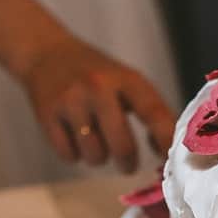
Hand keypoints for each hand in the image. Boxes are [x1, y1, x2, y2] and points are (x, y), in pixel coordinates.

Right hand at [21, 36, 175, 172]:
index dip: (165, 139)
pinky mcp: (47, 116)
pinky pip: (69, 155)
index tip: (171, 161)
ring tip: (96, 142)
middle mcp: (98, 88)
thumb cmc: (97, 75)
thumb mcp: (127, 81)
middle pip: (122, 145)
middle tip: (127, 164)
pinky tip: (75, 138)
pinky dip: (75, 155)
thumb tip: (166, 151)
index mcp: (125, 79)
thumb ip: (150, 111)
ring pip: (95, 155)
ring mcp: (71, 102)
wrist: (47, 53)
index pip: (152, 111)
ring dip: (99, 157)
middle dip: (128, 161)